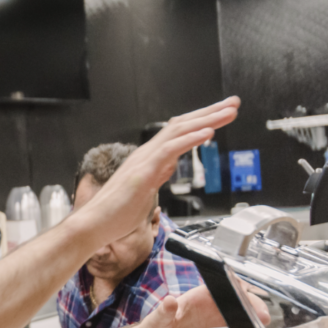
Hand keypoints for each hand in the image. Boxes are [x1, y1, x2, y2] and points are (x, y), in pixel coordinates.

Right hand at [70, 97, 238, 246]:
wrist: (95, 224)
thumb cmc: (116, 213)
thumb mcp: (145, 189)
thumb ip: (158, 174)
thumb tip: (169, 167)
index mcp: (149, 158)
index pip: (178, 132)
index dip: (201, 121)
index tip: (221, 115)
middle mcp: (147, 153)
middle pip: (182, 124)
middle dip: (210, 112)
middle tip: (232, 103)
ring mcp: (145, 160)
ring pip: (179, 131)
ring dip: (207, 120)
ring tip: (228, 112)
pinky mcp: (145, 171)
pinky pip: (171, 149)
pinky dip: (191, 138)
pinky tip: (208, 132)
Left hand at [140, 282, 269, 327]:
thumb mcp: (155, 323)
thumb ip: (162, 313)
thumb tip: (170, 301)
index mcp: (196, 299)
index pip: (222, 285)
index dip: (238, 287)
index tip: (248, 295)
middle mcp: (208, 309)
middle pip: (237, 301)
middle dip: (253, 305)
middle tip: (264, 318)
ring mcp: (214, 324)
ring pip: (240, 317)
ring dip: (253, 321)